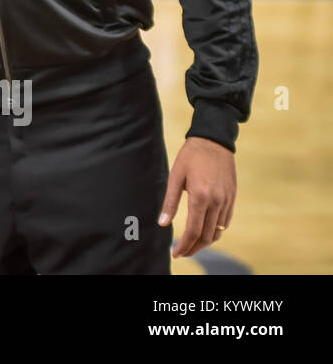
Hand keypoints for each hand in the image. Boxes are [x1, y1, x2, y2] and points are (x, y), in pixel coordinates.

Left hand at [159, 136, 235, 258]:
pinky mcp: (232, 197)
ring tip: (191, 244)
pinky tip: (205, 230)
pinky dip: (215, 230)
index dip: (185, 246)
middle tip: (182, 253)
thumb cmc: (190, 157)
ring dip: (204, 241)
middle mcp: (216, 202)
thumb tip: (162, 223)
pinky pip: (225, 221)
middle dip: (194, 248)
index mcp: (200, 197)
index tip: (176, 253)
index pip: (193, 231)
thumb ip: (170, 202)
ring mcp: (227, 200)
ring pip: (218, 231)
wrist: (214, 141)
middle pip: (207, 236)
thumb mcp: (175, 176)